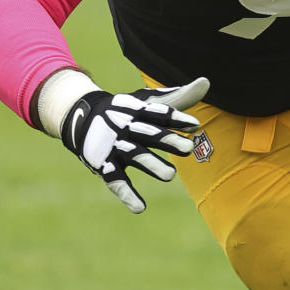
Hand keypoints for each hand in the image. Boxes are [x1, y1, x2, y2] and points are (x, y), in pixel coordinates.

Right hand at [60, 77, 208, 212]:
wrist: (83, 117)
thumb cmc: (127, 111)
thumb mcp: (149, 101)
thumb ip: (178, 97)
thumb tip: (206, 82)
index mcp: (139, 111)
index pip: (159, 113)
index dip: (176, 118)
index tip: (195, 125)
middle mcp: (127, 127)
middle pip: (149, 134)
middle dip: (167, 141)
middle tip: (189, 149)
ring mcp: (115, 146)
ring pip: (136, 157)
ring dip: (152, 165)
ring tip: (170, 176)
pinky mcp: (105, 164)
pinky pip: (116, 180)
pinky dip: (127, 195)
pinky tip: (140, 208)